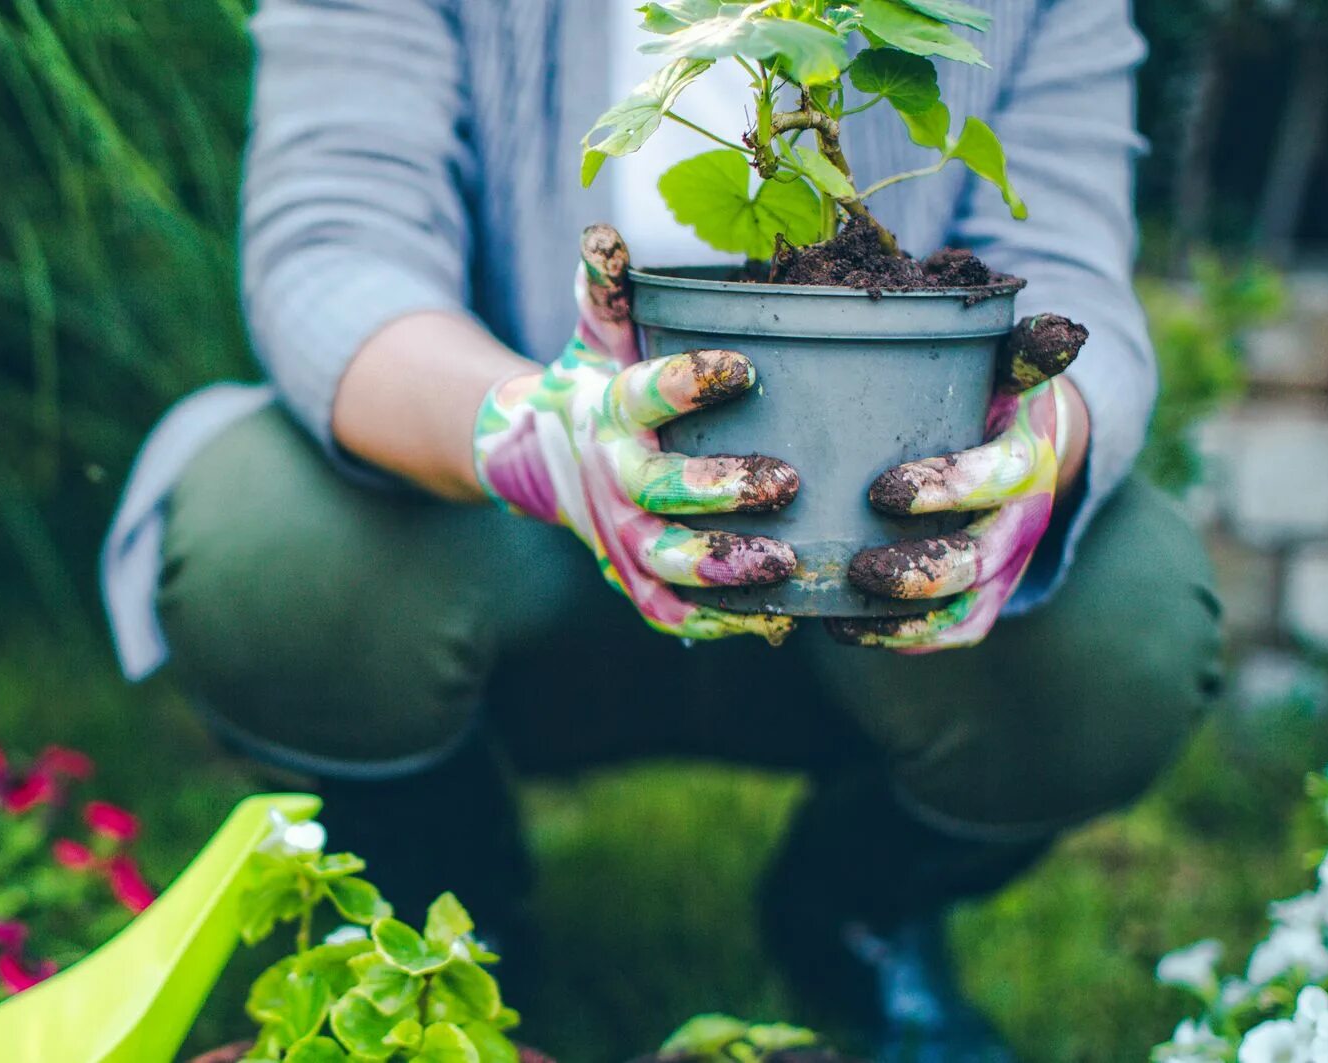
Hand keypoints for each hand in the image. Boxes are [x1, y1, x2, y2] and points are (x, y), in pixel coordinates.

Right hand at [471, 224, 801, 642]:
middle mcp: (613, 479)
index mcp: (612, 411)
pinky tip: (775, 619)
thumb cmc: (598, 384)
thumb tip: (604, 231)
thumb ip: (610, 288)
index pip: (648, 394)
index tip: (747, 367)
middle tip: (784, 480)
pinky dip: (717, 621)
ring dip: (725, 566)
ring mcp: (623, 537)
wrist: (541, 460)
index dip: (692, 382)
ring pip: (668, 561)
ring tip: (787, 561)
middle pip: (660, 491)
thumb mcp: (600, 334)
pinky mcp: (635, 580)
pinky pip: (672, 610)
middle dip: (719, 490)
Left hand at [826, 314, 1089, 652]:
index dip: (946, 489)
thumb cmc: (993, 396)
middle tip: (859, 568)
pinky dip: (903, 639)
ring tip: (844, 610)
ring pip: (965, 609)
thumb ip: (1022, 349)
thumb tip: (1060, 329)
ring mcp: (1004, 566)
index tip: (881, 491)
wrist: (1028, 443)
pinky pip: (952, 632)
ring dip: (907, 617)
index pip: (997, 478)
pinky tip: (845, 630)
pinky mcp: (984, 596)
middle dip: (920, 571)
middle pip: (979, 560)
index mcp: (1026, 457)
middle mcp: (1021, 520)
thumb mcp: (1008, 366)